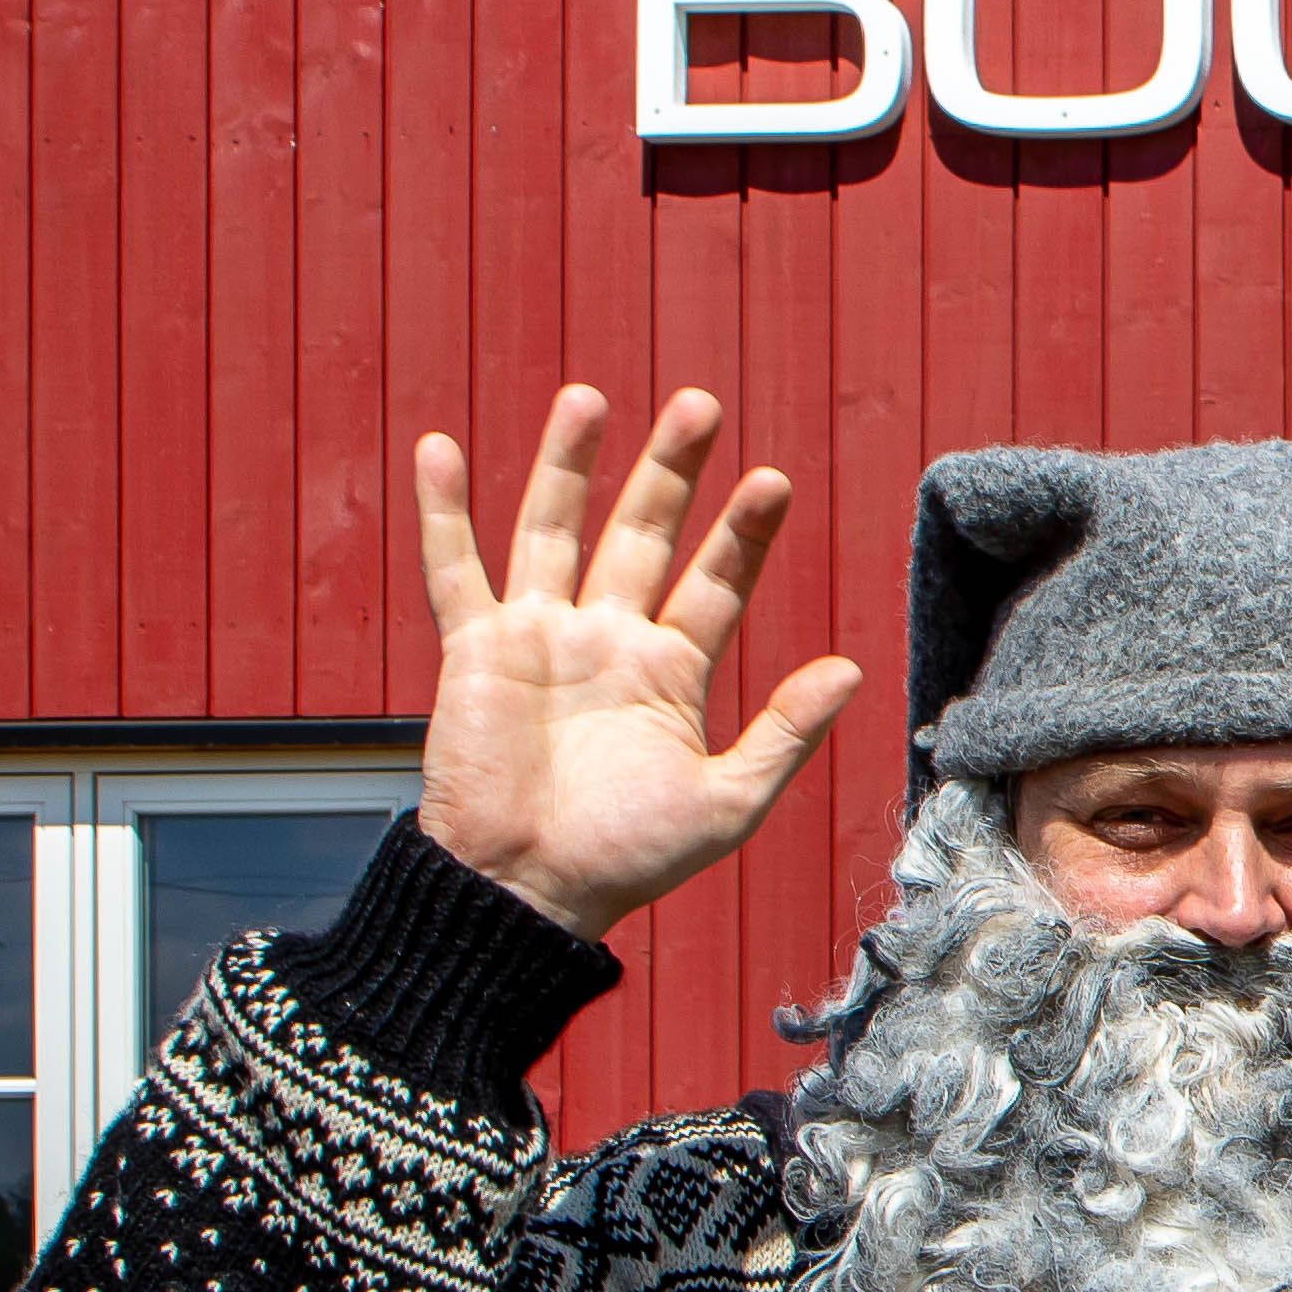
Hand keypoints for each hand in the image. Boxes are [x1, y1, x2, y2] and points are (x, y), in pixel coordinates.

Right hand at [414, 385, 863, 941]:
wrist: (529, 894)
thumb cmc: (627, 860)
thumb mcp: (729, 801)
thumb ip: (786, 732)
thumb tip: (852, 668)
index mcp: (668, 673)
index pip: (714, 583)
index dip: (743, 533)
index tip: (773, 480)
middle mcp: (605, 642)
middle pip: (642, 535)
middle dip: (669, 473)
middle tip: (700, 404)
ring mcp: (539, 638)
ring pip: (554, 530)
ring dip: (570, 464)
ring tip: (592, 397)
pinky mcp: (475, 650)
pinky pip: (454, 570)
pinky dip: (445, 512)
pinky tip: (440, 450)